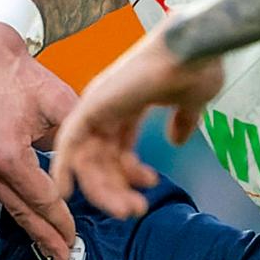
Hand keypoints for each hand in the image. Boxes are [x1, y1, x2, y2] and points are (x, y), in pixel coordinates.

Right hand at [0, 18, 81, 259]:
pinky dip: (16, 209)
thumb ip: (79, 140)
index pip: (41, 198)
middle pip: (20, 212)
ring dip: (30, 228)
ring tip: (50, 246)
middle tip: (64, 259)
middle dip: (44, 237)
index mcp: (8, 153)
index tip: (76, 238)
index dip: (60, 220)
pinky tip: (30, 220)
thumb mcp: (60, 102)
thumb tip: (109, 170)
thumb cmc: (22, 76)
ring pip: (7, 206)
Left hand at [53, 35, 224, 219]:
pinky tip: (63, 191)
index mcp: (129, 103)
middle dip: (117, 189)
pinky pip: (68, 142)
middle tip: (134, 210)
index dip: (130, 173)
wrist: (196, 49)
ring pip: (88, 158)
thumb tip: (177, 139)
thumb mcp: (191, 103)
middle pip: (101, 158)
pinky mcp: (92, 105)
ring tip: (126, 210)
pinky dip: (63, 167)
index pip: (118, 148)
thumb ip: (182, 121)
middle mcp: (108, 105)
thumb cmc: (197, 67)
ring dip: (104, 189)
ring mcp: (98, 104)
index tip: (150, 186)